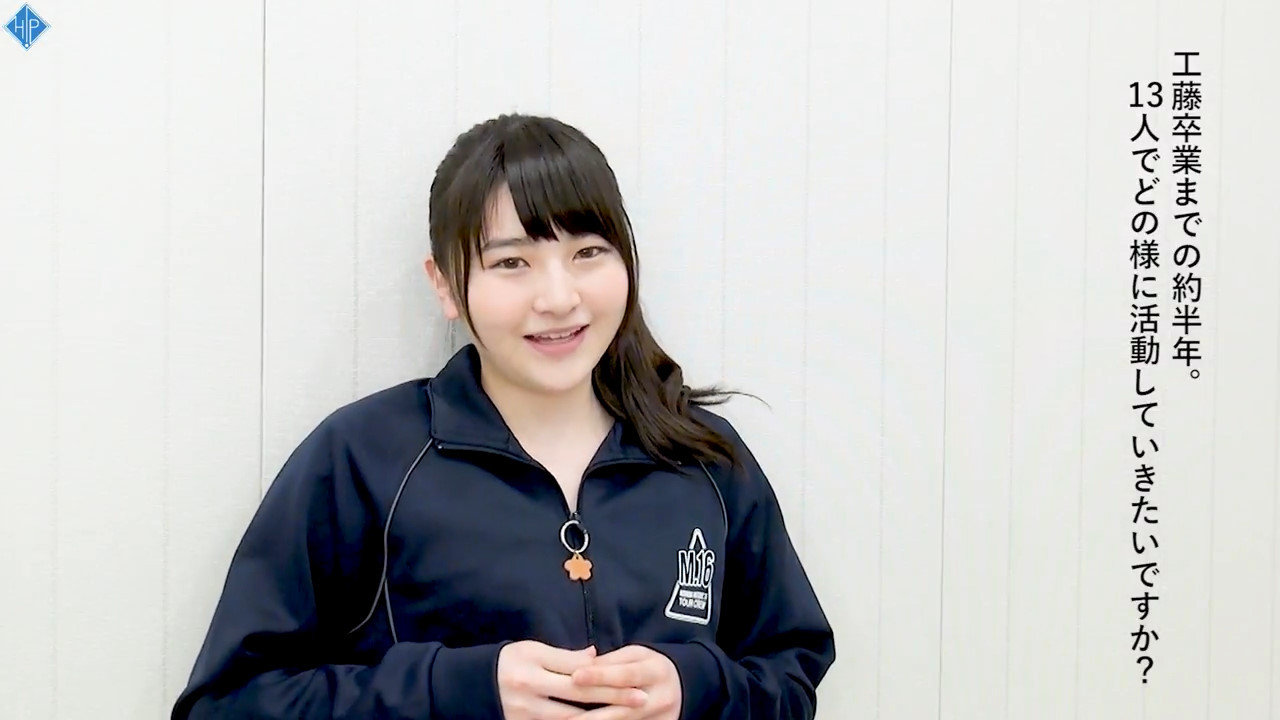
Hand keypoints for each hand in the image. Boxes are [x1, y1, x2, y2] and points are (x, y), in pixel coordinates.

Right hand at [497, 641, 648, 719]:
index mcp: (532, 671)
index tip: (636, 682)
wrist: (473, 686)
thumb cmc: (508, 662)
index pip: (577, 678)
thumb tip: (597, 657)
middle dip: (612, 703)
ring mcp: (526, 719)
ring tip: (626, 717)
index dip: (608, 681)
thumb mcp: (532, 650)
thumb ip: (565, 656)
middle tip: (641, 701)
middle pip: (578, 704)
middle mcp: (529, 697)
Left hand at [568, 645, 681, 719]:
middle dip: (590, 715)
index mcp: (656, 671)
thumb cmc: (650, 667)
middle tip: (563, 716)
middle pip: (622, 709)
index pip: (625, 675)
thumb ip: (609, 662)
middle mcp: (661, 698)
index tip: (574, 677)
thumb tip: (580, 668)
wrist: (682, 687)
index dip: (599, 677)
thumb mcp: (636, 655)